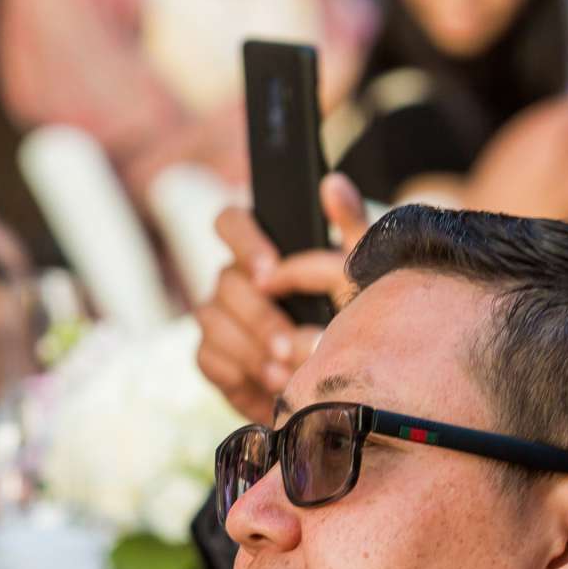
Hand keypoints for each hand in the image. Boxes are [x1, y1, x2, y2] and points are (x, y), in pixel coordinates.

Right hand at [199, 174, 369, 424]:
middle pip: (224, 281)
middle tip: (290, 344)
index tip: (271, 272)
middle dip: (259, 316)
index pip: (231, 222)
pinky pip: (208, 358)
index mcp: (261, 249)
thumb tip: (332, 183)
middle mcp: (233, 279)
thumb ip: (350, 227)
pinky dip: (239, 371)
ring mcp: (219, 318)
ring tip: (287, 371)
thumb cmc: (349, 318)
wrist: (343, 381)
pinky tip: (272, 385)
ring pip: (211, 320)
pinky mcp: (214, 357)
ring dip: (251, 347)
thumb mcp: (359, 273)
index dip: (243, 241)